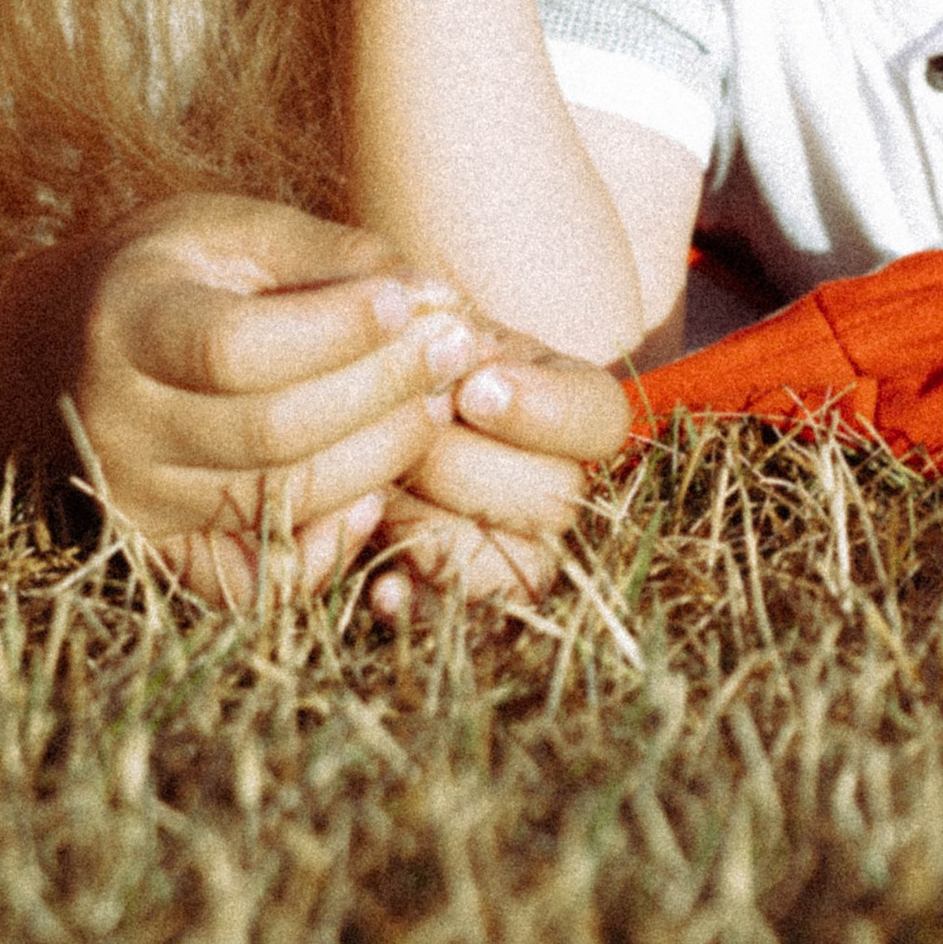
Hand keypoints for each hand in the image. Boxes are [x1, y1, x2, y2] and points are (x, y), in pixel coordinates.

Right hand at [0, 193, 502, 605]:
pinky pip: (257, 580)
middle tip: (455, 349)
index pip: (239, 348)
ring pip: (281, 500)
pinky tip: (372, 494)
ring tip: (436, 402)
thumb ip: (327, 256)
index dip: (339, 331)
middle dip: (385, 390)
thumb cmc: (164, 273)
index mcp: (127, 326)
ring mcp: (134, 501)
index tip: (413, 301)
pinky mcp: (158, 553)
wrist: (50, 350)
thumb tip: (433, 297)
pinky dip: (326, 548)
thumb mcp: (229, 231)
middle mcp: (117, 425)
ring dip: (381, 455)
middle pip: (275, 431)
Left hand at [366, 344, 632, 608]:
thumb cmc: (387, 353)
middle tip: (405, 442)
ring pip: (522, 568)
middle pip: (558, 495)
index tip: (475, 388)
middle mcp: (557, 485)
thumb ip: (442, 326)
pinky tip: (385, 586)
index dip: (544, 410)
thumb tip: (466, 362)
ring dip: (437, 529)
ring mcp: (516, 552)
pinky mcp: (458, 601)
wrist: (342, 414)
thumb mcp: (414, 321)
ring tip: (381, 496)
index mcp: (564, 405)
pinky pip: (462, 621)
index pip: (600, 417)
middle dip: (464, 464)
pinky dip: (420, 605)